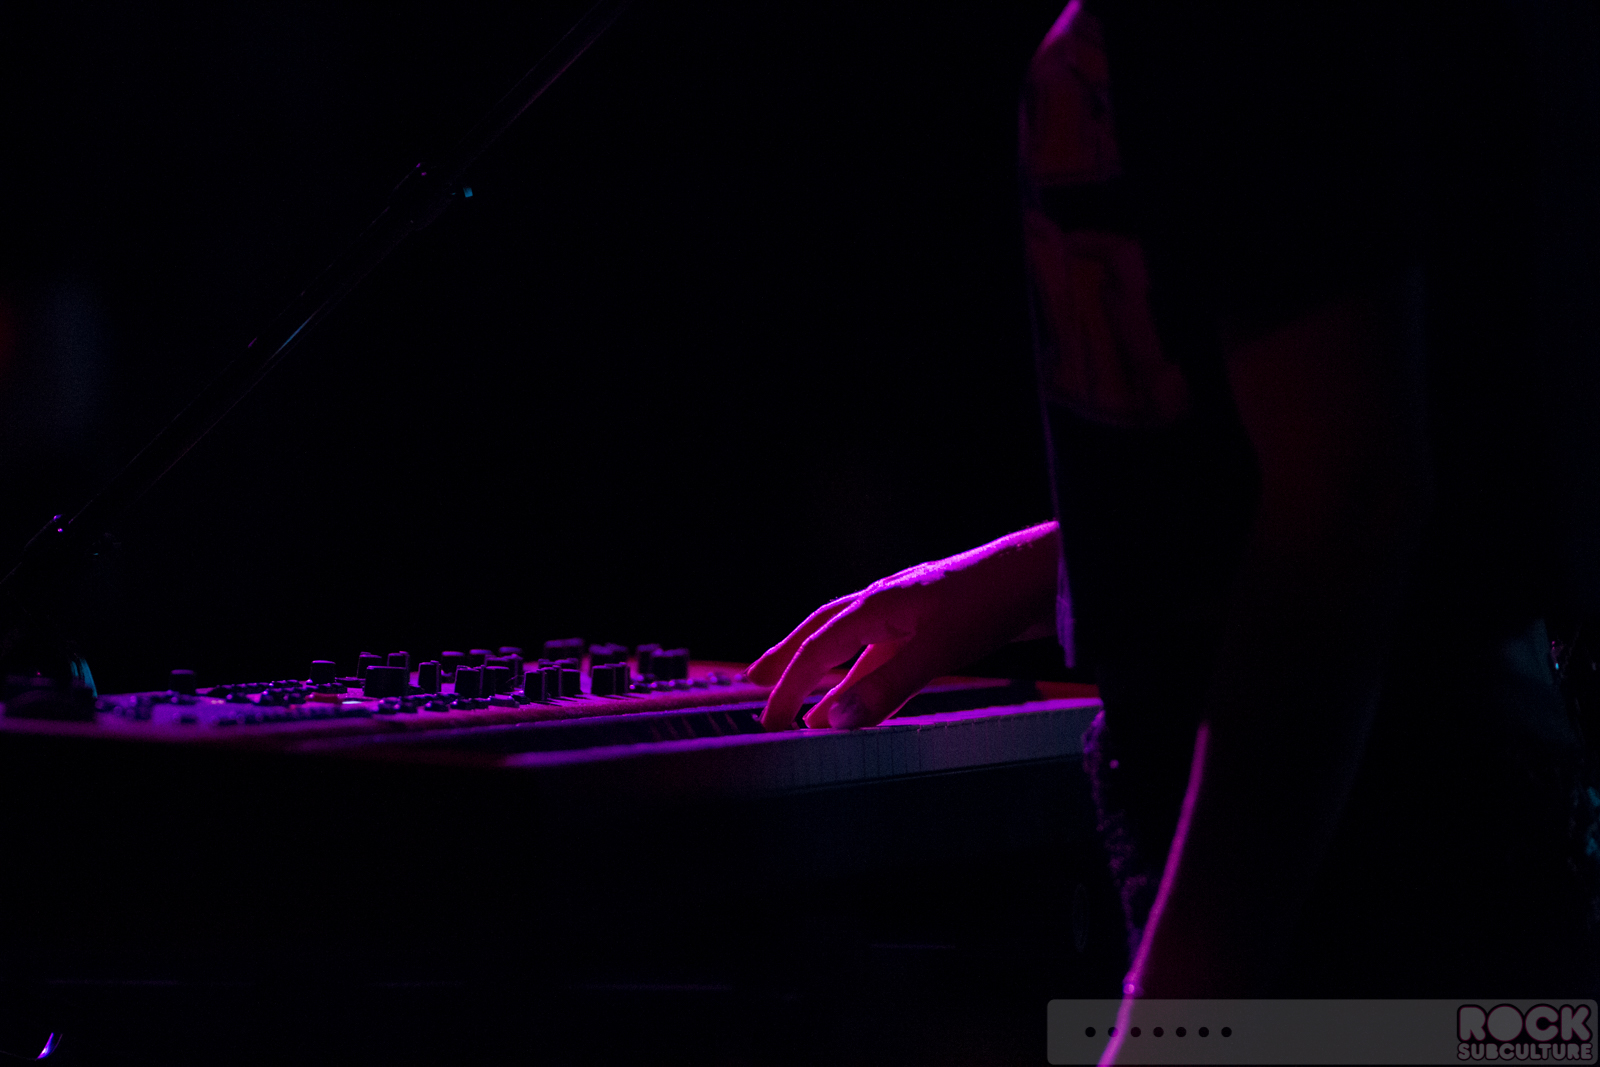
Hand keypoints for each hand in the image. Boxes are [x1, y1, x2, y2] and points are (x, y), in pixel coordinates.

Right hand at [746, 522, 1060, 729]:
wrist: (1042, 573)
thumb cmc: (991, 601)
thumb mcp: (938, 650)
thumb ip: (887, 686)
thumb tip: (836, 721)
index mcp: (875, 604)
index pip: (817, 650)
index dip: (790, 687)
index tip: (769, 719)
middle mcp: (883, 604)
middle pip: (820, 634)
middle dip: (786, 661)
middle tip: (753, 684)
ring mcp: (907, 613)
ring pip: (851, 645)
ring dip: (825, 673)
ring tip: (802, 699)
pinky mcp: (932, 623)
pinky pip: (882, 653)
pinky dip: (863, 676)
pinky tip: (861, 692)